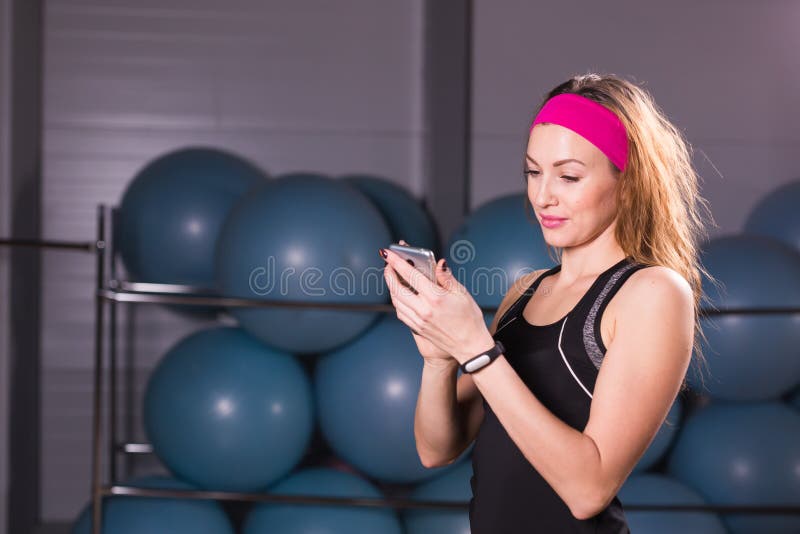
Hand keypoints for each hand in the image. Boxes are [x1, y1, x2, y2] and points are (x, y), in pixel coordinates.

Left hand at [381, 242, 494, 364]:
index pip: (410, 275)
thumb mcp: (462, 294)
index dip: (396, 262)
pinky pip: (400, 312)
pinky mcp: (418, 328)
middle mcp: (423, 309)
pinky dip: (396, 301)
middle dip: (389, 273)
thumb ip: (447, 277)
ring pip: (396, 300)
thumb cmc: (470, 320)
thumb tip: (438, 263)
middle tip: (388, 263)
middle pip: (396, 288)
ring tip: (392, 276)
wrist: (470, 347)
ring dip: (391, 286)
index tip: (388, 253)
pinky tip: (399, 295)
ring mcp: (418, 320)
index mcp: (435, 298)